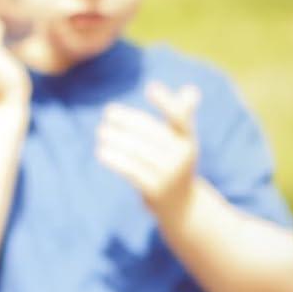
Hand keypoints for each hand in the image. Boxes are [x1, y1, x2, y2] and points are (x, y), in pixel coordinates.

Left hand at [96, 81, 199, 221]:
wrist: (180, 204)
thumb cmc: (175, 164)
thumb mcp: (182, 141)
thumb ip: (182, 116)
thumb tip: (191, 90)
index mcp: (188, 140)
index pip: (180, 117)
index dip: (166, 102)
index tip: (150, 87)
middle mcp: (182, 155)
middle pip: (149, 132)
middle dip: (127, 120)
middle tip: (108, 112)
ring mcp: (169, 173)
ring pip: (137, 150)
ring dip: (116, 138)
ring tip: (101, 132)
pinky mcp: (155, 188)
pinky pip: (130, 169)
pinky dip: (114, 159)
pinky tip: (101, 151)